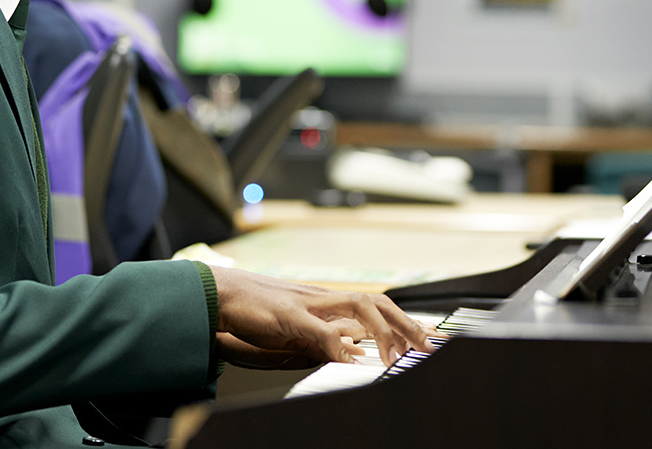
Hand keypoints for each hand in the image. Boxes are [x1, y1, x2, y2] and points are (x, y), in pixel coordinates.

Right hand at [207, 266, 433, 368]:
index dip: (404, 321)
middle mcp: (324, 298)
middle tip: (428, 347)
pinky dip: (337, 341)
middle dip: (406, 324)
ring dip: (382, 331)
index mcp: (328, 302)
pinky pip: (317, 326)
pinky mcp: (286, 314)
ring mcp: (307, 303)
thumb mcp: (298, 328)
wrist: (221, 293)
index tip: (429, 339)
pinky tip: (351, 357)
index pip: (376, 305)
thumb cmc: (256, 311)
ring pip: (358, 305)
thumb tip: (354, 351)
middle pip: (377, 302)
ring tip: (396, 357)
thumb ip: (325, 337)